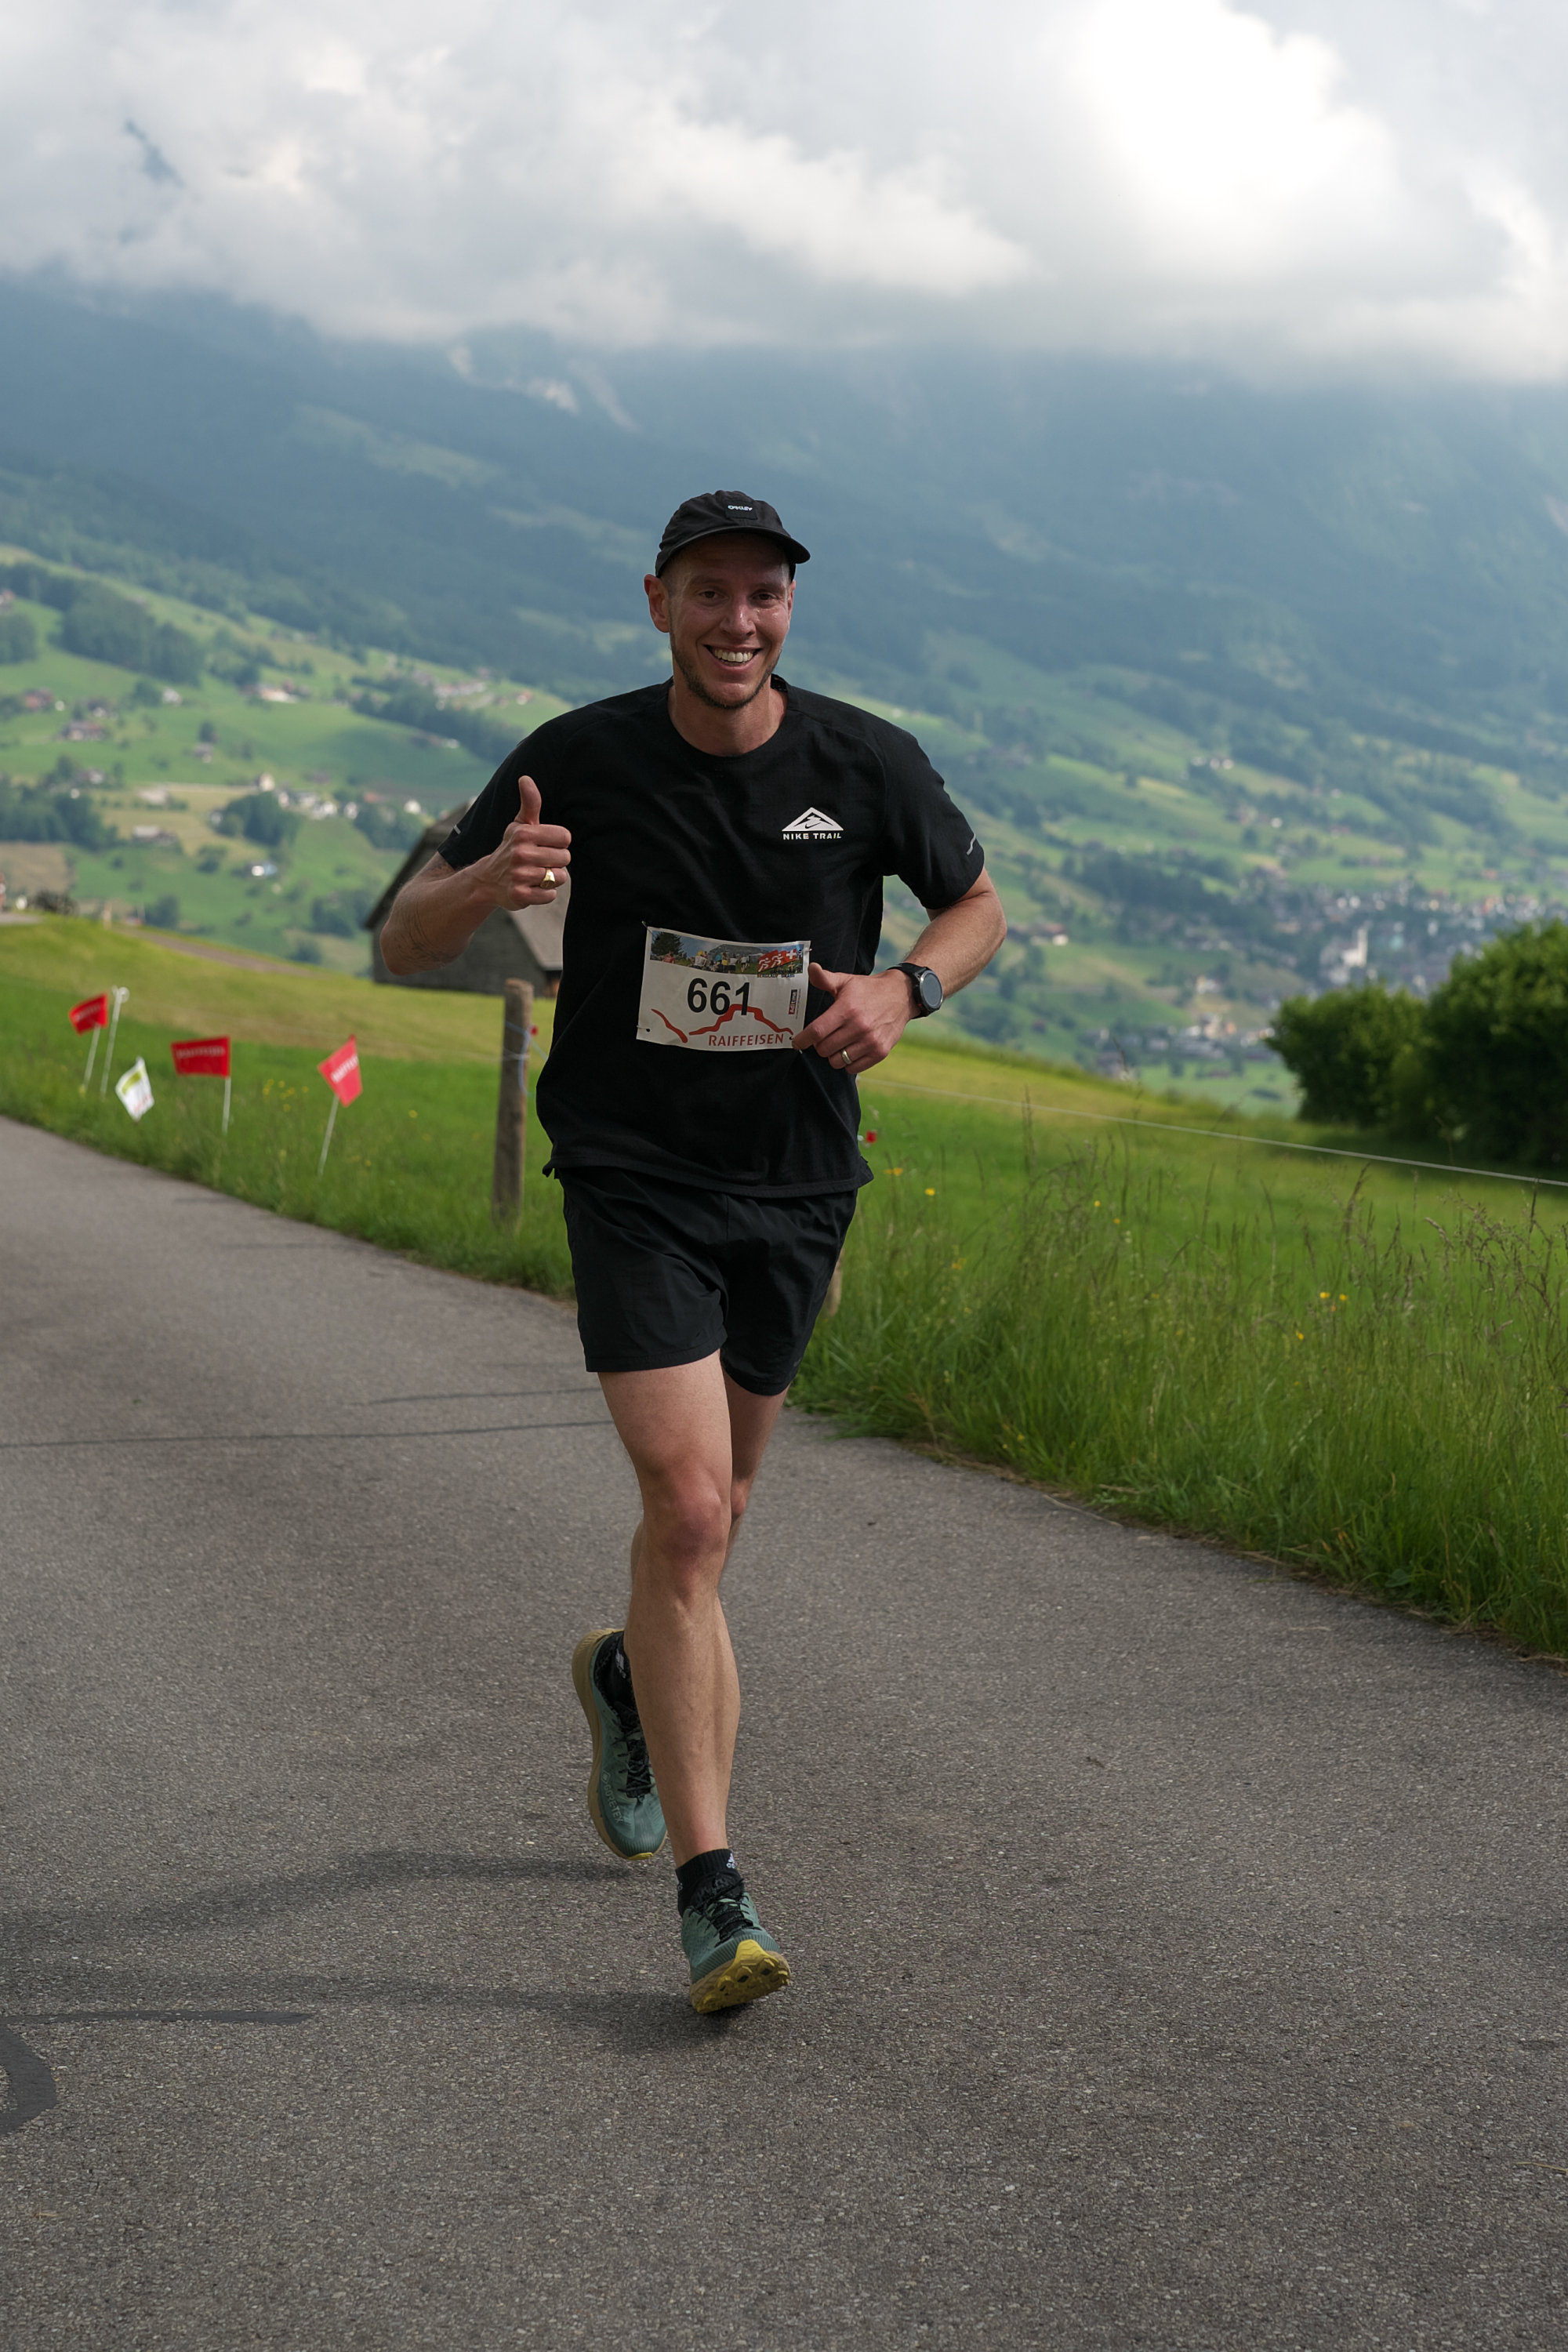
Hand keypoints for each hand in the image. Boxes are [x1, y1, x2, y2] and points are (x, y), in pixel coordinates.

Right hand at [483, 775, 571, 906]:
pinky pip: (550, 895)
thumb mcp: (519, 825)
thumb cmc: (511, 848)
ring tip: (536, 875)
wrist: (487, 880)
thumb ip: (530, 802)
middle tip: (540, 862)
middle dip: (556, 862)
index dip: (559, 843)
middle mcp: (521, 854)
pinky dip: (545, 893)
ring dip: (551, 879)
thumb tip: (526, 778)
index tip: (545, 845)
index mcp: (524, 834)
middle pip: (565, 858)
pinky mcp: (520, 896)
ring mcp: (520, 876)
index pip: (565, 837)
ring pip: (559, 877)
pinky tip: (532, 888)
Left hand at [792, 962, 912, 1076]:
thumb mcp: (846, 981)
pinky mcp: (880, 1052)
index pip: (817, 1031)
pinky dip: (848, 1063)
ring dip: (833, 1055)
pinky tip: (851, 1051)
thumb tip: (811, 968)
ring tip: (839, 1044)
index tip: (797, 1042)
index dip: (802, 1040)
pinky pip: (853, 1068)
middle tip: (825, 1037)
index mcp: (846, 1009)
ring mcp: (870, 1041)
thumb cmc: (869, 990)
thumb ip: (825, 979)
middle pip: (824, 1049)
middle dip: (819, 1045)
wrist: (901, 996)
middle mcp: (859, 1027)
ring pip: (837, 1061)